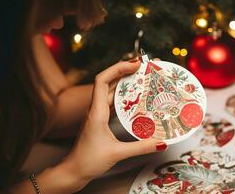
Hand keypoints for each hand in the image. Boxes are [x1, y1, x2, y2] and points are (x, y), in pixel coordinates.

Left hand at [64, 60, 166, 181]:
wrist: (73, 171)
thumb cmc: (88, 161)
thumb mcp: (117, 153)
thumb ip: (141, 147)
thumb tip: (162, 143)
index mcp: (96, 111)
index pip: (102, 80)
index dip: (118, 68)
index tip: (135, 64)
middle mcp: (96, 108)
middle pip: (109, 81)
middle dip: (126, 71)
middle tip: (145, 67)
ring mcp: (98, 113)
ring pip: (111, 90)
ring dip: (125, 82)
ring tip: (143, 77)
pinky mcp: (100, 119)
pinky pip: (113, 101)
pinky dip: (124, 96)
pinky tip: (136, 97)